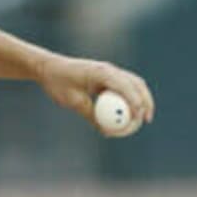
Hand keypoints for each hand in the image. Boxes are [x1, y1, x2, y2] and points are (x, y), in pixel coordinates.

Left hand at [36, 55, 154, 131]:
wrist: (50, 68)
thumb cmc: (58, 83)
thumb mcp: (72, 101)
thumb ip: (89, 112)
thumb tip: (106, 129)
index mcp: (101, 71)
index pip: (125, 85)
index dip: (134, 101)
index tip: (137, 117)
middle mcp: (109, 70)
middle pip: (136, 83)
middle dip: (145, 102)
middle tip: (146, 120)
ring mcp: (110, 73)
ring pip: (134, 85)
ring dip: (142, 100)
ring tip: (144, 119)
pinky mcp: (108, 78)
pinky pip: (125, 89)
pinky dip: (131, 100)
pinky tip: (131, 115)